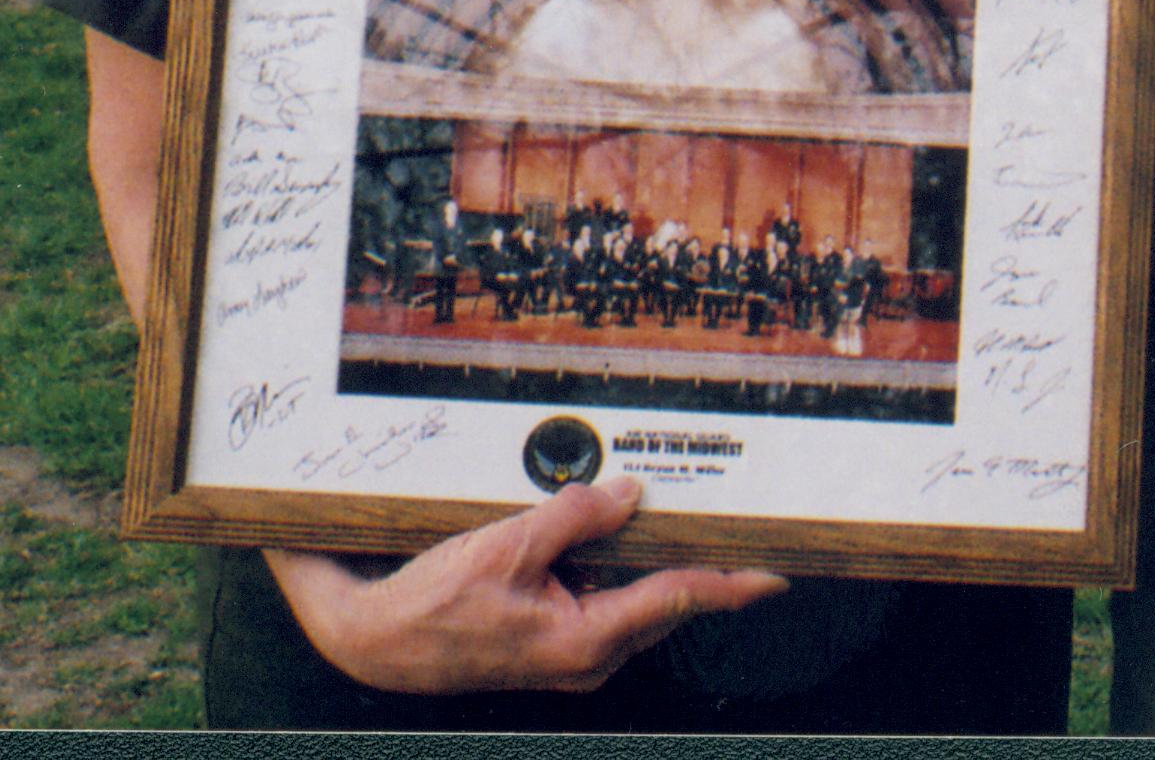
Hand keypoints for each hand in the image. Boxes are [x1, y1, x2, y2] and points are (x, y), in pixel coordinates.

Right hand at [264, 476, 786, 694]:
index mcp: (585, 641)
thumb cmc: (435, 605)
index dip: (730, 584)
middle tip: (724, 518)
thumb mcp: (506, 546)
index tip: (775, 574)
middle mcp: (588, 658)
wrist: (379, 642)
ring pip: (632, 599)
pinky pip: (602, 601)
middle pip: (662, 599)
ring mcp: (572, 655)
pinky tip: (594, 537)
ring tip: (644, 515)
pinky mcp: (555, 644)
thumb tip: (629, 496)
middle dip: (692, 560)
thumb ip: (574, 517)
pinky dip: (610, 570)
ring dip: (643, 561)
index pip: (676, 600)